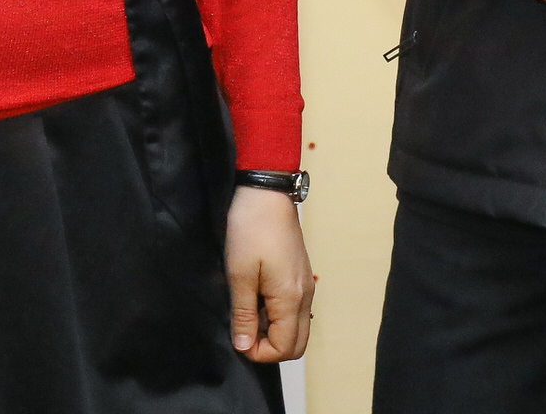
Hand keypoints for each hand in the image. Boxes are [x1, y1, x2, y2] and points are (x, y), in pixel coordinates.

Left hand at [225, 186, 314, 363]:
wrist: (267, 193)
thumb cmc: (250, 230)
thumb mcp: (239, 274)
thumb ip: (244, 314)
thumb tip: (244, 347)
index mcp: (291, 298)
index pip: (284, 348)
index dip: (259, 352)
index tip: (238, 337)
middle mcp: (305, 295)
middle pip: (297, 344)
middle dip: (269, 347)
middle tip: (244, 330)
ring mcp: (307, 285)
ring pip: (297, 328)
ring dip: (273, 331)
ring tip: (248, 312)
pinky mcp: (302, 276)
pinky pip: (296, 311)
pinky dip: (278, 316)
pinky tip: (258, 298)